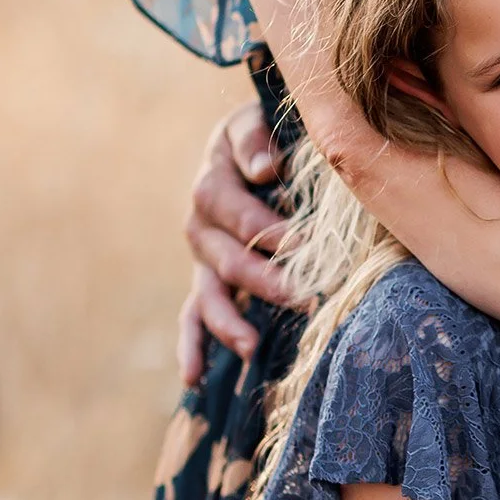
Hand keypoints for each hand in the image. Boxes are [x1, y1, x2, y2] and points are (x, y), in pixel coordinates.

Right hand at [178, 102, 301, 382]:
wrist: (250, 143)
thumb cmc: (264, 132)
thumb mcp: (255, 120)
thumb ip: (255, 140)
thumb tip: (265, 170)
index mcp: (213, 181)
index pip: (236, 210)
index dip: (268, 229)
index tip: (307, 245)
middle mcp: (201, 224)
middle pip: (226, 257)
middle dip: (263, 280)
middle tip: (304, 297)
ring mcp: (203, 257)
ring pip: (208, 292)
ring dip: (227, 322)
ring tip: (250, 346)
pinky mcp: (208, 279)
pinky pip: (194, 315)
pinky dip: (192, 346)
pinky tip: (193, 379)